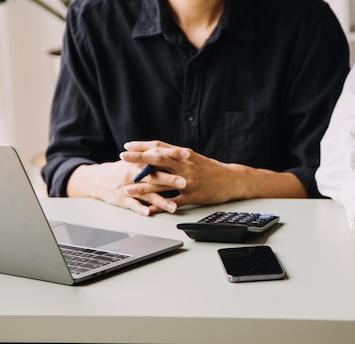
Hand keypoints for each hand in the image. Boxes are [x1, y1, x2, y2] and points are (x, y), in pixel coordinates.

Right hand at [66, 159, 183, 215]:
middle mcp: (135, 174)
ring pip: (147, 194)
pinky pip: (133, 205)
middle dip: (170, 180)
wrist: (98, 179)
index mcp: (141, 162)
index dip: (173, 154)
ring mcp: (129, 187)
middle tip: (185, 182)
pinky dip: (141, 209)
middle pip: (155, 176)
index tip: (187, 154)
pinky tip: (149, 213)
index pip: (159, 156)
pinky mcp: (123, 200)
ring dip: (161, 201)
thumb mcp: (137, 160)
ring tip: (173, 207)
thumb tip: (176, 154)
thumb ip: (154, 157)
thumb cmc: (122, 169)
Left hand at [120, 140, 252, 210]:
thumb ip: (174, 155)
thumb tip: (154, 151)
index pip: (160, 147)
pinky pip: (173, 202)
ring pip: (161, 183)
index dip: (142, 146)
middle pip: (158, 160)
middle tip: (123, 158)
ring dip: (143, 186)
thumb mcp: (192, 157)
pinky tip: (148, 209)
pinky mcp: (193, 196)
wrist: (231, 180)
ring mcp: (188, 181)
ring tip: (127, 189)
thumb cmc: (209, 169)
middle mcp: (185, 165)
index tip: (127, 146)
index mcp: (183, 154)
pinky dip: (160, 206)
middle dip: (138, 159)